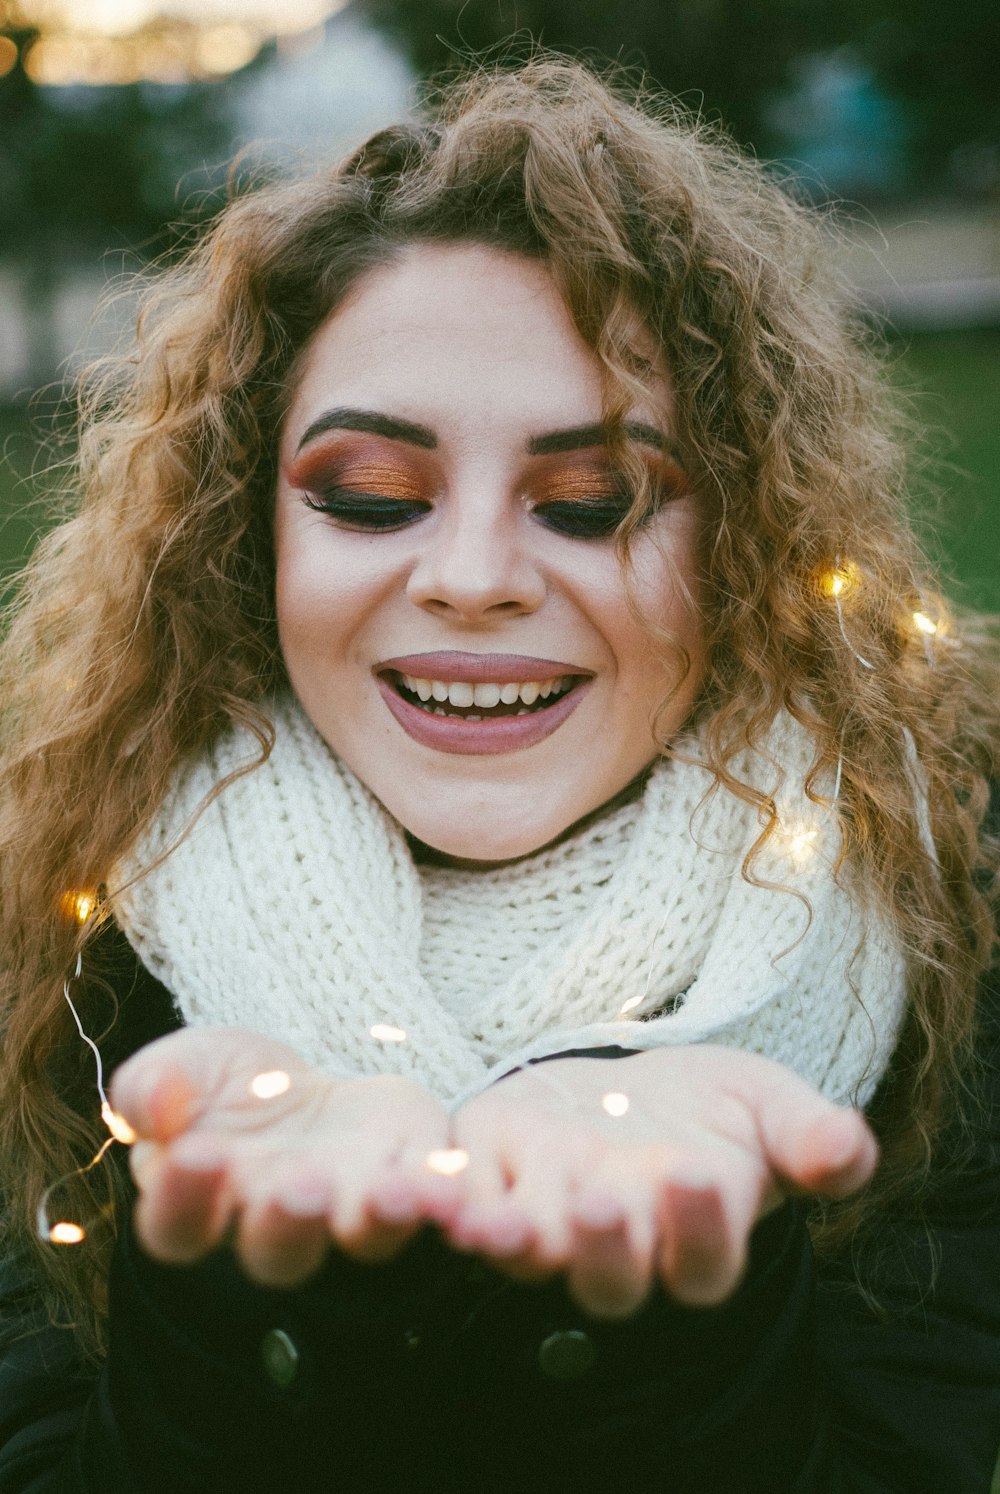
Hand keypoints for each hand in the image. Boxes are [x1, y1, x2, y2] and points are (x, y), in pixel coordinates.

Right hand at [109, 1027, 452, 1286]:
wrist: (296, 1078)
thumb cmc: (225, 1086)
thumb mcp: (183, 1066)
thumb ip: (153, 1085)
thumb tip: (153, 1106)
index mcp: (203, 1205)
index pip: (179, 1226)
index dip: (184, 1199)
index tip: (194, 1155)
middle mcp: (277, 1225)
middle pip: (279, 1252)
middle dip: (291, 1222)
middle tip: (299, 1186)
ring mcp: (349, 1209)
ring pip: (365, 1239)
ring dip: (380, 1220)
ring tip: (392, 1194)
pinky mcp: (411, 1178)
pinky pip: (430, 1199)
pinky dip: (442, 1194)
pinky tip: (451, 1182)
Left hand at [411, 1046, 876, 1319]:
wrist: (633, 1084)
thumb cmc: (713, 1108)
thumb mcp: (767, 1105)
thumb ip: (809, 1136)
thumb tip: (850, 1146)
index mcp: (692, 1235)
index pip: (703, 1260)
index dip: (701, 1228)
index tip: (701, 1172)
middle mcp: (618, 1243)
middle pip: (609, 1275)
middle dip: (603, 1245)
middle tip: (599, 1202)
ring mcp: (547, 1213)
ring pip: (527, 1249)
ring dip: (507, 1239)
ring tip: (489, 1223)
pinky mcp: (490, 1173)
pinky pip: (463, 1198)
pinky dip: (445, 1195)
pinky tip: (428, 1183)